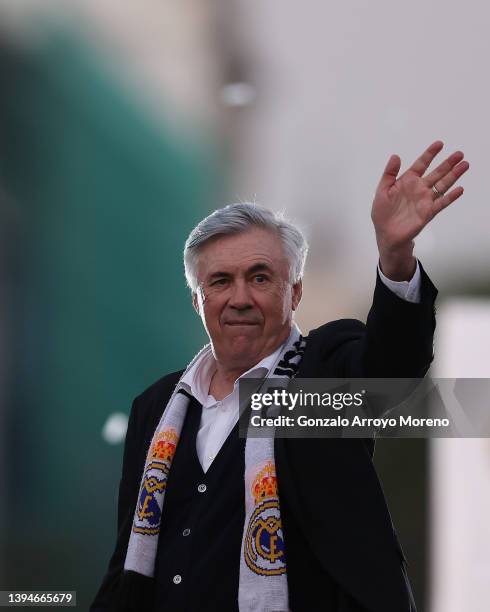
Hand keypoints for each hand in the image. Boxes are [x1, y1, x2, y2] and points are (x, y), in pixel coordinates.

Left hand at [371, 141, 468, 279]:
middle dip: (448, 163)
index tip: (439, 144)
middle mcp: (419, 188)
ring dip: (453, 175)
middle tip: (459, 154)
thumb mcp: (382, 191)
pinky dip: (450, 196)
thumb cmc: (382, 213)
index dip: (430, 154)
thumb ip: (389, 174)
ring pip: (442, 185)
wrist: (386, 234)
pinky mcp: (428, 212)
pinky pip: (441, 203)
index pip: (421, 164)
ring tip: (464, 165)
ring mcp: (425, 200)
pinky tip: (459, 189)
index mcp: (407, 181)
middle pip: (436, 173)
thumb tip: (395, 156)